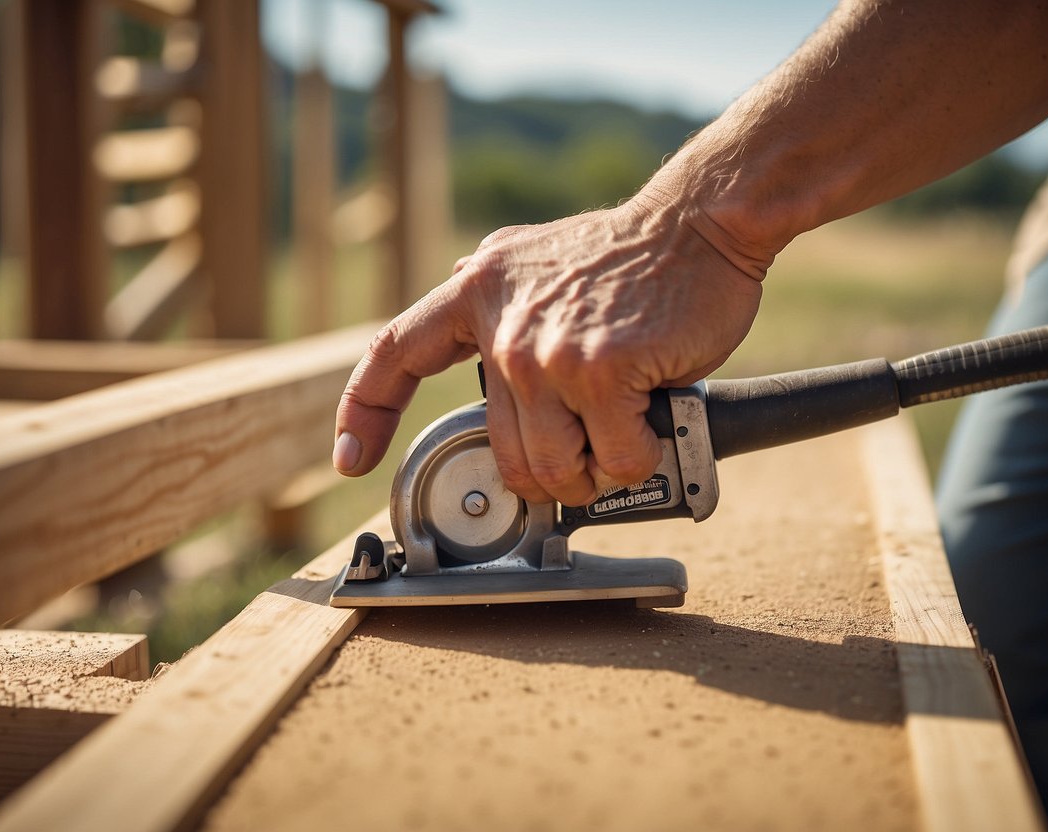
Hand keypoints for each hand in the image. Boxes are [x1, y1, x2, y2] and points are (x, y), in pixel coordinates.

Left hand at [333, 192, 765, 506]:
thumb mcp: (536, 259)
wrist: (697, 225)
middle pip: (503, 453)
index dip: (366, 414)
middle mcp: (500, 326)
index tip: (350, 460)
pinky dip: (639, 457)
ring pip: (554, 468)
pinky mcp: (599, 373)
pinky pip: (616, 459)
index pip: (394, 355)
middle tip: (588, 454)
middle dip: (552, 472)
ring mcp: (545, 352)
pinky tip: (654, 422)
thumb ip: (498, 301)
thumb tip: (470, 332)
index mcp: (476, 293)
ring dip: (594, 472)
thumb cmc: (630, 255)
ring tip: (622, 437)